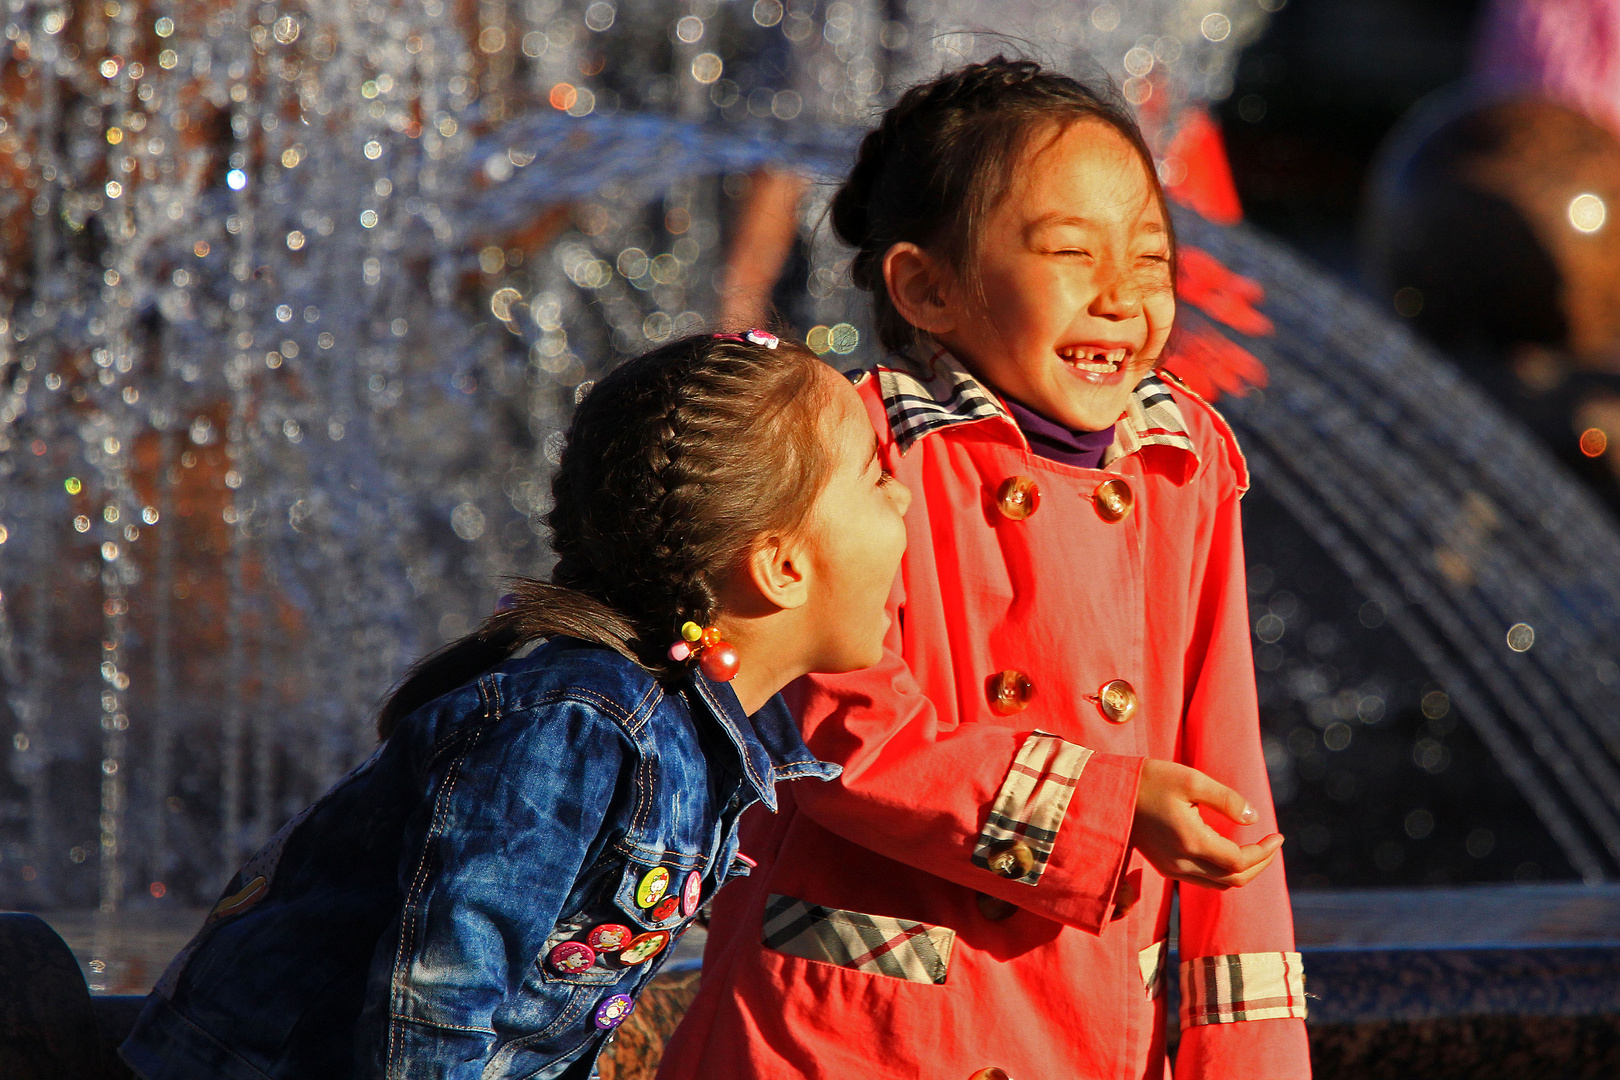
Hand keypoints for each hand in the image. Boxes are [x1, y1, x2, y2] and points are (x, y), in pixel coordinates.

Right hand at [1129, 759, 1282, 889]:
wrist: (1107, 793)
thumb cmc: (1149, 780)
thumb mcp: (1191, 779)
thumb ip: (1226, 800)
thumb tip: (1254, 818)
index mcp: (1191, 841)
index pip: (1240, 861)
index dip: (1264, 852)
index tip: (1279, 835)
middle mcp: (1182, 863)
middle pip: (1233, 880)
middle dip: (1259, 865)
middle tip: (1272, 844)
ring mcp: (1171, 868)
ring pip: (1219, 885)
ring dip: (1243, 871)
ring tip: (1257, 850)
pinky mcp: (1164, 866)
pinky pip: (1203, 880)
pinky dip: (1224, 871)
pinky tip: (1229, 851)